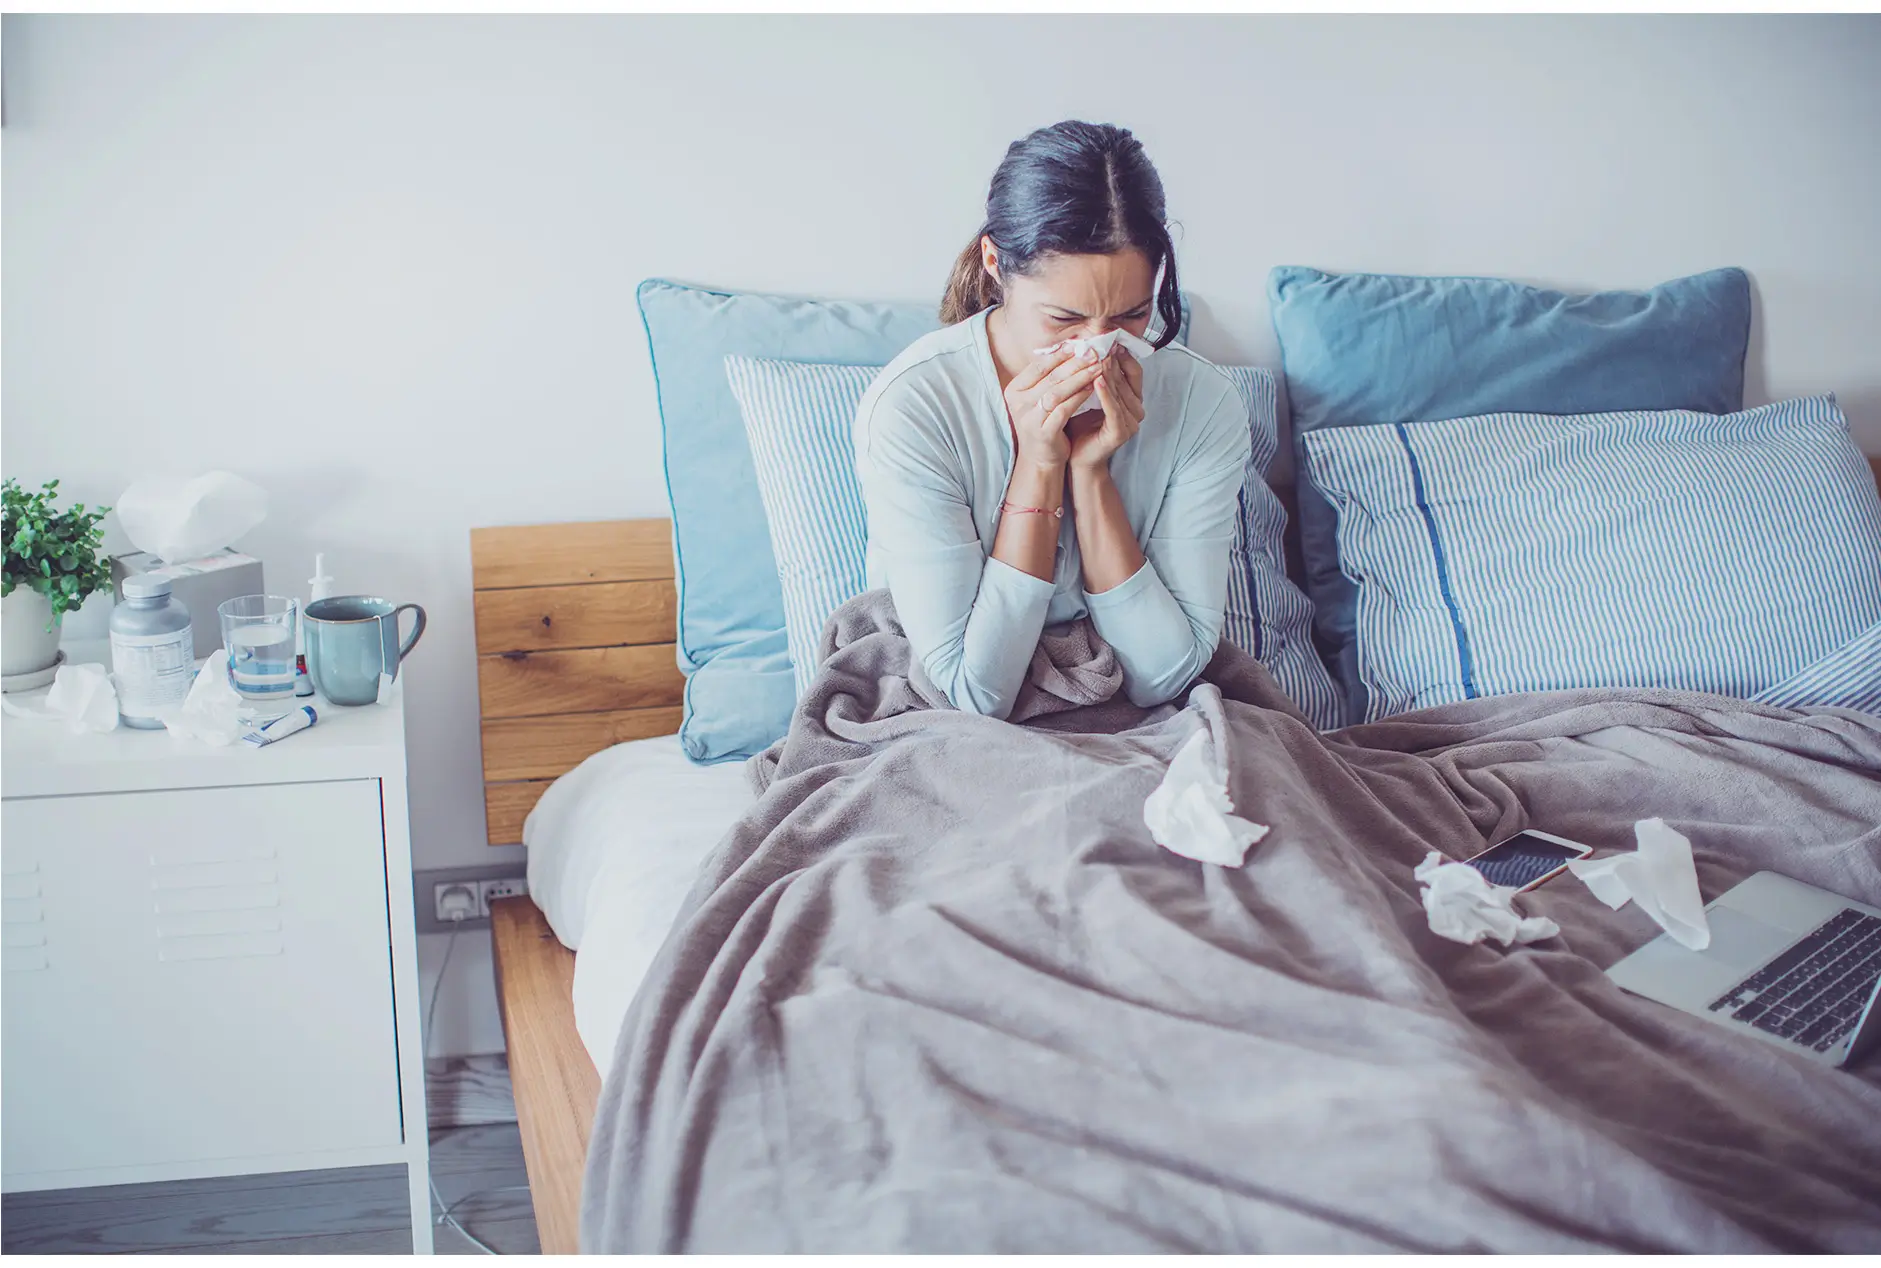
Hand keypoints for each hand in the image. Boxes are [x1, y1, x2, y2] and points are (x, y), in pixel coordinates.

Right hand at [1002, 344, 1105, 470]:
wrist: (1039, 459)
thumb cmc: (1042, 423)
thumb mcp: (1037, 398)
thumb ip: (1047, 378)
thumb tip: (1068, 348)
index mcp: (1014, 390)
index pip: (1038, 366)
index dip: (1059, 354)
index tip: (1078, 345)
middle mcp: (1018, 403)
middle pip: (1050, 377)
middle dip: (1074, 363)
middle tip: (1093, 353)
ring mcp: (1030, 418)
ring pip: (1057, 392)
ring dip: (1079, 378)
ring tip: (1097, 368)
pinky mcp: (1044, 432)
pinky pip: (1064, 410)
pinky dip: (1079, 397)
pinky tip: (1092, 389)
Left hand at [1066, 349, 1143, 473]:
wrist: (1077, 458)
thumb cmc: (1081, 426)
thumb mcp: (1089, 396)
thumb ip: (1095, 376)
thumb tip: (1089, 348)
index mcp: (1132, 400)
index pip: (1133, 371)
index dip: (1122, 355)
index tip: (1109, 338)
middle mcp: (1136, 410)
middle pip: (1126, 378)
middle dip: (1112, 359)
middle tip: (1102, 341)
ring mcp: (1131, 422)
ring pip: (1119, 391)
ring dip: (1108, 372)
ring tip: (1097, 355)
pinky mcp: (1120, 432)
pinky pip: (1113, 408)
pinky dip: (1105, 393)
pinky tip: (1096, 379)